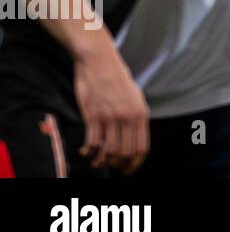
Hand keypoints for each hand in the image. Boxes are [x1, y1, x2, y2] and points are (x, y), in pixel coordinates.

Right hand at [74, 43, 149, 171]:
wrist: (99, 61)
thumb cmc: (117, 78)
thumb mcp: (135, 96)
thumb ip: (135, 117)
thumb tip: (134, 137)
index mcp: (141, 113)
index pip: (141, 147)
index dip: (135, 163)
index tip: (128, 170)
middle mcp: (128, 117)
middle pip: (125, 153)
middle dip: (118, 164)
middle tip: (112, 166)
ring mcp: (110, 117)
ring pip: (108, 151)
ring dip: (102, 161)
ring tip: (98, 162)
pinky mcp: (92, 115)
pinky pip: (92, 142)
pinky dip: (88, 151)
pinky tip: (86, 152)